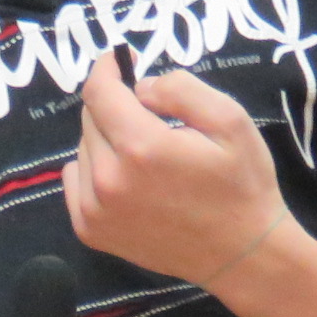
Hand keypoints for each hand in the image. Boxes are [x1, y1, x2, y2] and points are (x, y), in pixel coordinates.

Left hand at [61, 52, 287, 288]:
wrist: (241, 255)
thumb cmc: (241, 185)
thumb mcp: (230, 120)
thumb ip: (180, 89)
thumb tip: (140, 87)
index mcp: (142, 147)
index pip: (99, 92)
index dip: (106, 68)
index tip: (118, 61)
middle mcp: (108, 179)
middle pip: (91, 118)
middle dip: (116, 108)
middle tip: (153, 120)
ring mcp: (95, 210)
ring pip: (84, 148)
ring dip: (107, 141)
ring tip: (146, 158)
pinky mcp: (90, 231)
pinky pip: (75, 181)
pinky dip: (94, 171)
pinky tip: (129, 182)